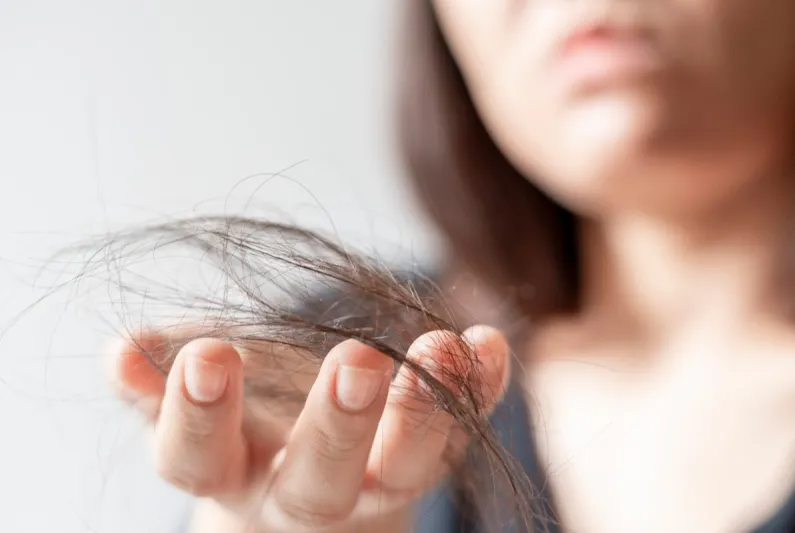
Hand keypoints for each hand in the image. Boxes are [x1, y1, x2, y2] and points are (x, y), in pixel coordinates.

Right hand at [112, 326, 509, 531]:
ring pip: (404, 470)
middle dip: (337, 423)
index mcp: (227, 471)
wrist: (305, 472)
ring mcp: (372, 485)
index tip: (209, 354)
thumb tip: (121, 352)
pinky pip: (461, 434)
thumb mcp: (192, 404)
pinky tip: (488, 343)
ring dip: (427, 407)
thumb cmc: (241, 420)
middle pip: (319, 480)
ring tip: (447, 345)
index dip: (198, 414)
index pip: (199, 459)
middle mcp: (300, 492)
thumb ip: (157, 381)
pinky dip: (480, 390)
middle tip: (356, 359)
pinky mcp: (425, 460)